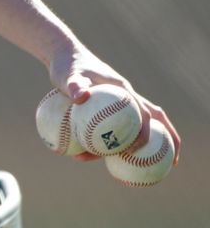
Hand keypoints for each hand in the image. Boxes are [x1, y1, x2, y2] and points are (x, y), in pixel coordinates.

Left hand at [49, 47, 180, 165]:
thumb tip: (80, 96)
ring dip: (135, 147)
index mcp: (123, 91)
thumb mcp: (68, 76)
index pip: (144, 113)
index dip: (149, 132)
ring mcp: (118, 104)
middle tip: (163, 165)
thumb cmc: (68, 66)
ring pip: (134, 128)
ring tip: (130, 170)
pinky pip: (114, 128)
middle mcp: (125, 99)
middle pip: (151, 123)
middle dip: (162, 142)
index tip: (140, 149)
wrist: (64, 57)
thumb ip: (75, 85)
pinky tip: (100, 157)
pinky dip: (112, 142)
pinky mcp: (107, 108)